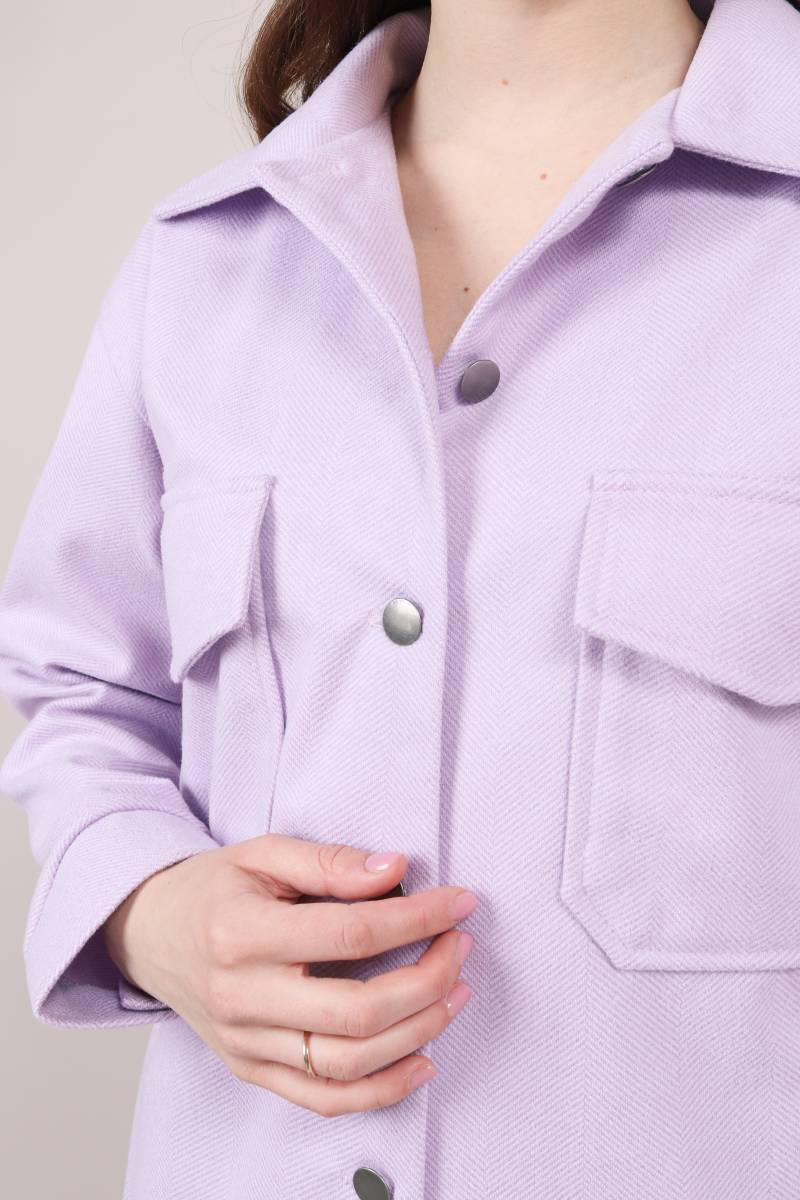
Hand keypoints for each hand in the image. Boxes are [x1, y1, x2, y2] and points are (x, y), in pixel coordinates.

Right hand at [102, 833, 475, 1115]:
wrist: (148, 933)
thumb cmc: (211, 888)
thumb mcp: (262, 853)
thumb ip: (329, 862)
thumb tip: (395, 869)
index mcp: (242, 935)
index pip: (350, 934)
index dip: (417, 919)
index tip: (458, 902)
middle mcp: (242, 998)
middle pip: (358, 1011)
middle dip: (428, 980)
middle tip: (460, 947)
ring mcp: (246, 1043)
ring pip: (348, 1064)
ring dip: (417, 1032)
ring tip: (454, 994)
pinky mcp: (251, 1070)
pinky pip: (324, 1099)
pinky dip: (381, 1090)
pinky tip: (422, 1059)